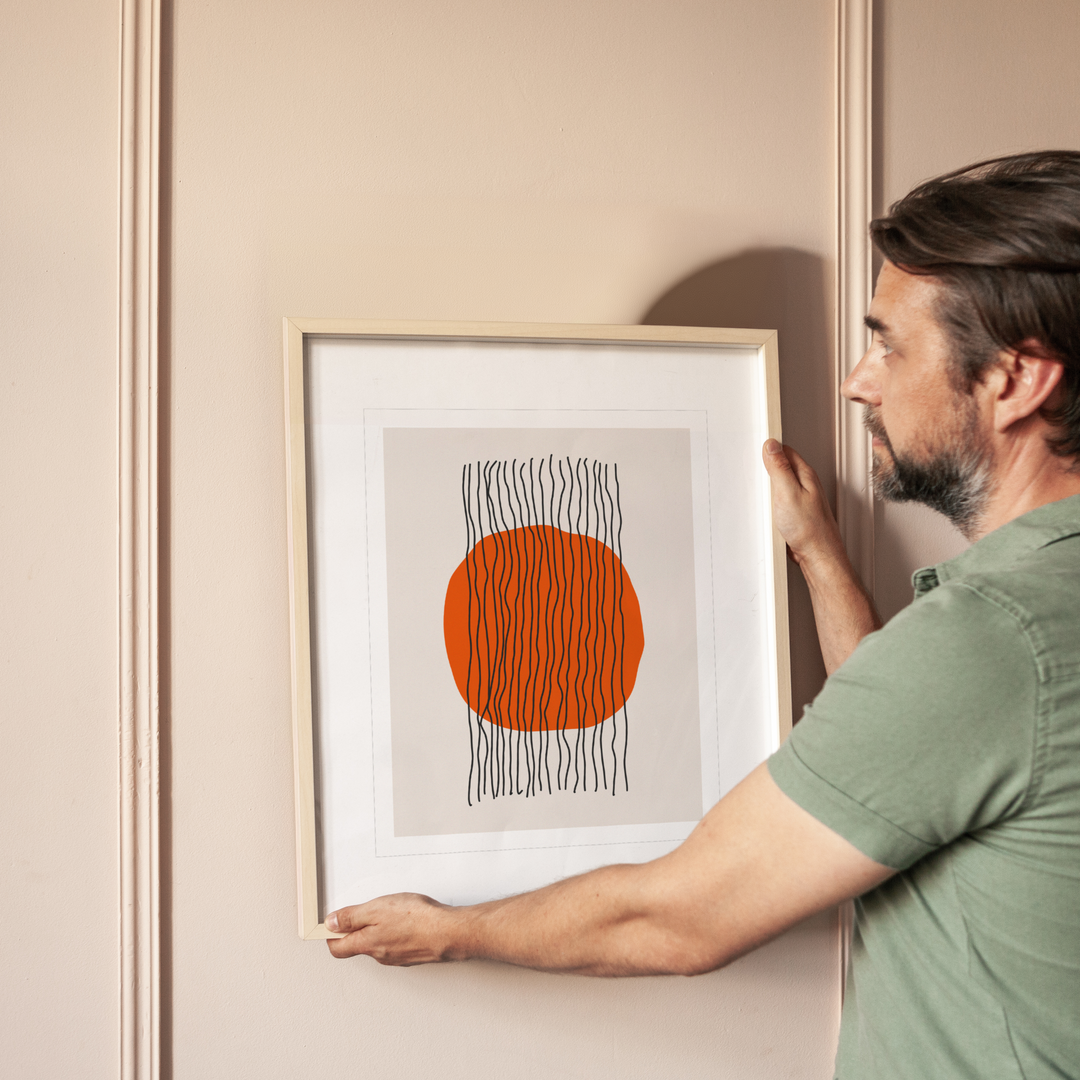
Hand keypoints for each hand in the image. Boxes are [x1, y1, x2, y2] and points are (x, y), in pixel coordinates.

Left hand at [326, 893, 457, 964]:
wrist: (449, 933)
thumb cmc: (416, 919)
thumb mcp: (377, 909)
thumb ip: (352, 917)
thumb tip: (330, 924)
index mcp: (367, 944)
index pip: (338, 948)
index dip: (331, 935)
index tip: (332, 923)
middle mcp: (380, 955)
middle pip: (357, 946)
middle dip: (355, 930)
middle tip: (361, 911)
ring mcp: (397, 957)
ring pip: (378, 945)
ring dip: (377, 930)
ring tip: (388, 911)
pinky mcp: (412, 954)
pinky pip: (395, 945)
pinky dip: (395, 933)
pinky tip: (406, 920)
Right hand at [760, 439, 843, 569]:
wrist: (817, 556)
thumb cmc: (809, 529)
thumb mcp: (788, 493)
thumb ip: (779, 468)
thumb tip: (772, 445)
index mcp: (805, 475)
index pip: (785, 450)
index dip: (769, 447)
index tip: (756, 446)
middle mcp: (806, 484)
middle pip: (783, 465)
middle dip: (767, 464)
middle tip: (754, 463)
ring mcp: (802, 498)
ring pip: (781, 483)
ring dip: (768, 482)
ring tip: (758, 480)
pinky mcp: (796, 512)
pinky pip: (780, 499)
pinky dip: (771, 498)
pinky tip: (766, 504)